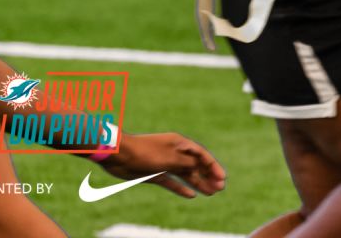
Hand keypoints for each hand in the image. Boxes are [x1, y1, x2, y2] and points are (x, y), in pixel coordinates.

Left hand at [100, 132, 225, 198]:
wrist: (118, 155)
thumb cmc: (144, 152)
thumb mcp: (168, 158)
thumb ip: (186, 163)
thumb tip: (200, 166)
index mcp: (180, 144)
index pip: (201, 155)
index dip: (213, 166)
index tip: (222, 178)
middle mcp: (174, 153)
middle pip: (195, 165)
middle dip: (208, 176)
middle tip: (220, 188)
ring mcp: (165, 163)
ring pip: (186, 174)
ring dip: (198, 183)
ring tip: (211, 193)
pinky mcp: (155, 173)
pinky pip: (172, 182)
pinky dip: (181, 188)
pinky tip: (191, 195)